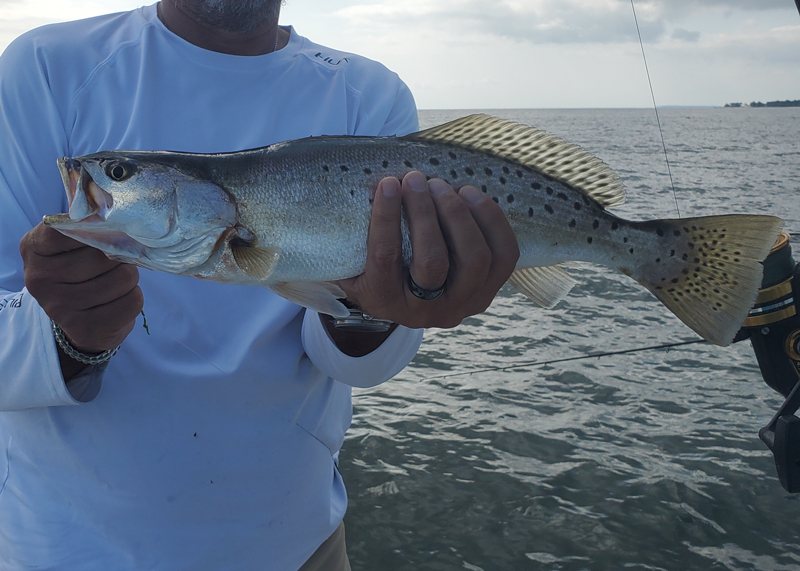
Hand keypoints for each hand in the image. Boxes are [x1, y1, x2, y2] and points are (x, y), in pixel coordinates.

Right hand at [20, 223, 142, 374]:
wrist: (78, 318)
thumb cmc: (79, 269)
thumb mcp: (70, 243)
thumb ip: (86, 226)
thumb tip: (116, 216)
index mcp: (33, 248)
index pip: (72, 227)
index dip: (100, 228)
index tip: (105, 234)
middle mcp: (40, 278)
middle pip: (105, 256)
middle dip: (121, 256)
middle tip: (114, 261)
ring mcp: (60, 307)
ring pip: (123, 278)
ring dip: (129, 278)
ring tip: (115, 281)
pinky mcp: (84, 328)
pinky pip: (132, 302)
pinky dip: (133, 297)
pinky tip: (118, 299)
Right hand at [337, 171, 518, 328]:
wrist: (406, 298)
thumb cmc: (372, 266)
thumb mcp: (351, 260)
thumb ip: (351, 234)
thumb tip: (358, 186)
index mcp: (383, 302)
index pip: (385, 260)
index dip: (386, 219)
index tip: (386, 183)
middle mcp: (425, 312)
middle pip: (433, 262)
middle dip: (425, 214)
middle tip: (416, 179)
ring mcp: (462, 304)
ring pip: (474, 260)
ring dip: (459, 215)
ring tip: (442, 185)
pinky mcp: (489, 292)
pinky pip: (504, 256)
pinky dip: (491, 221)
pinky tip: (471, 196)